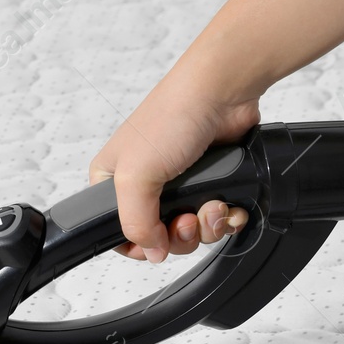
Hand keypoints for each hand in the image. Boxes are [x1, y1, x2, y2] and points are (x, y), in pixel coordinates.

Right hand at [89, 74, 259, 262]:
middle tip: (189, 218)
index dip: (140, 245)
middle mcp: (146, 186)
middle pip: (159, 237)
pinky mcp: (212, 182)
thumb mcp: (136, 176)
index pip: (118, 232)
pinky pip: (218, 218)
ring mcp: (181, 185)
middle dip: (180, 235)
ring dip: (208, 226)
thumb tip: (152, 252)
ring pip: (192, 231)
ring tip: (213, 205)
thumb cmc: (171, 117)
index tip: (157, 242)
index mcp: (114, 183)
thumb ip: (136, 223)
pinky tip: (229, 204)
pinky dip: (227, 217)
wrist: (222, 92)